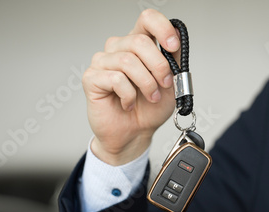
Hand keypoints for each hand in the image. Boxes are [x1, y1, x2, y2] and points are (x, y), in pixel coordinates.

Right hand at [83, 9, 179, 164]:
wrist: (134, 134)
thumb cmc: (149, 109)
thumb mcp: (171, 83)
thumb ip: (174, 59)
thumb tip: (176, 37)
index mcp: (137, 45)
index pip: (147, 19)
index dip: (162, 28)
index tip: (172, 46)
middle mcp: (118, 48)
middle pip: (140, 41)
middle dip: (158, 67)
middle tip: (164, 85)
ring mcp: (102, 62)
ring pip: (128, 61)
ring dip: (146, 84)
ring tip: (150, 97)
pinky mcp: (91, 78)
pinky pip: (115, 78)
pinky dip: (128, 95)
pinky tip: (128, 104)